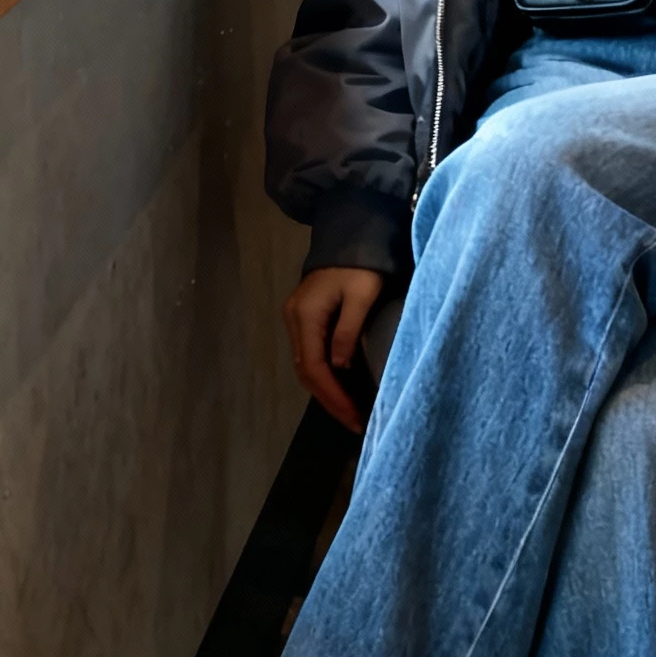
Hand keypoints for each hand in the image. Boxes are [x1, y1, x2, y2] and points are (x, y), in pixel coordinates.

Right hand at [283, 265, 383, 433]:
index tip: (353, 416)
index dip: (333, 395)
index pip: (315, 367)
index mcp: (305, 315)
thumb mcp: (361, 295)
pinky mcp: (304, 319)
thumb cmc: (361, 264)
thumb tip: (339, 367)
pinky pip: (311, 355)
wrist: (351, 234)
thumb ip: (348, 331)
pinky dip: (324, 376)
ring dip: (326, 391)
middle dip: (329, 400)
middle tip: (354, 422)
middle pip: (306, 371)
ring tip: (349, 412)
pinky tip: (341, 389)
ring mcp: (296, 319)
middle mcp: (294, 320)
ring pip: (306, 366)